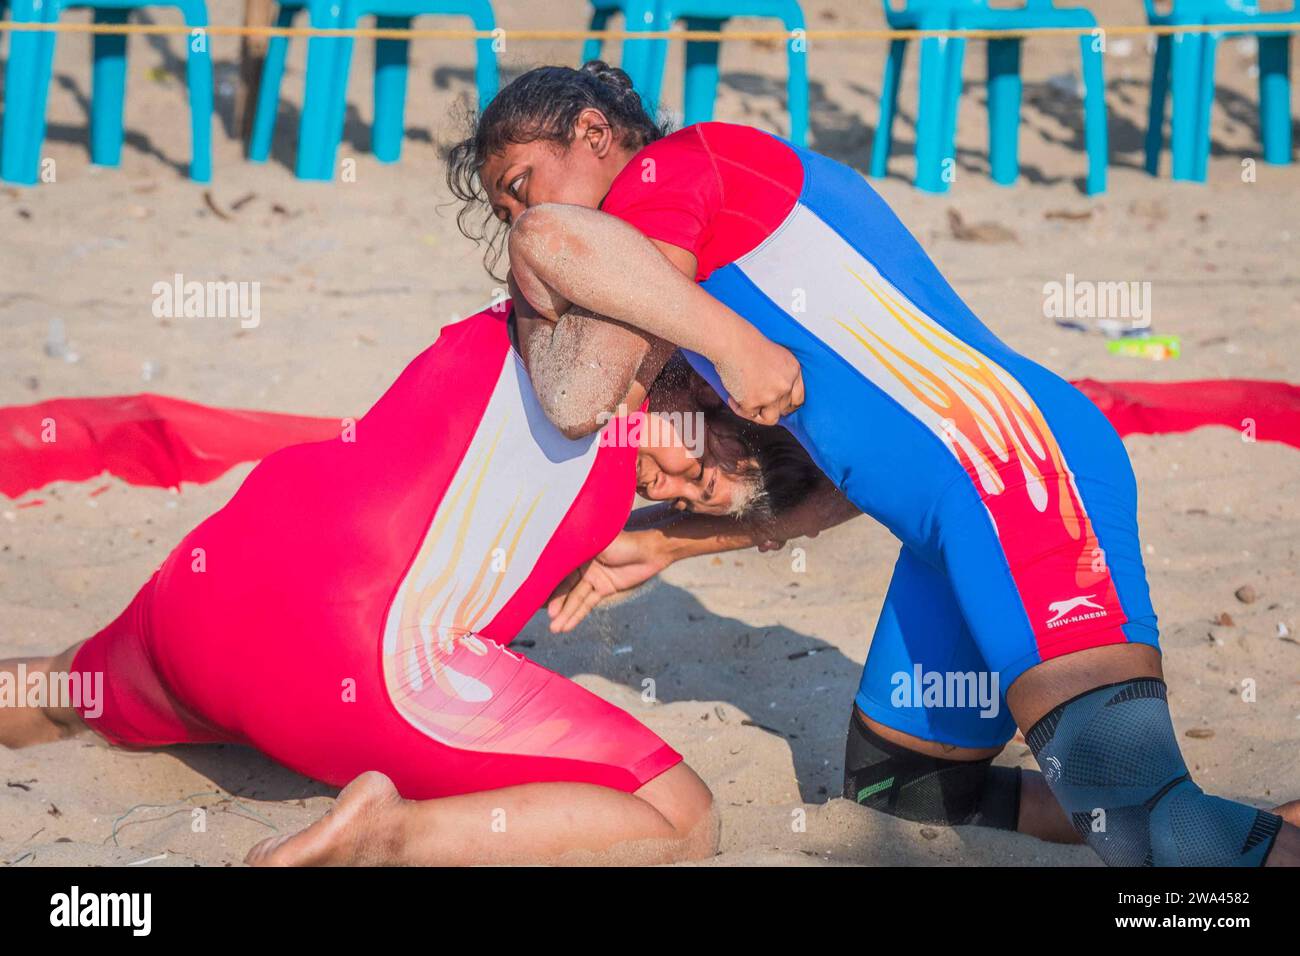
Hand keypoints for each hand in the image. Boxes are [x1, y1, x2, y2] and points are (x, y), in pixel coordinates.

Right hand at [546, 531, 670, 632]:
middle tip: (548, 619)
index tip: (535, 597)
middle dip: (557, 604)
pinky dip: (578, 615)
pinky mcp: (604, 589)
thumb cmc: (624, 542)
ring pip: (576, 599)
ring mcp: (593, 578)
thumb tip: (553, 550)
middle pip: (565, 587)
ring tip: (555, 630)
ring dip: (566, 614)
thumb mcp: (597, 543)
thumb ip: (576, 549)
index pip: (559, 570)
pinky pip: (588, 604)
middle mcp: (582, 565)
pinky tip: (567, 626)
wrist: (651, 551)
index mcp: (577, 550)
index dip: (548, 585)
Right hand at [717, 334, 804, 425]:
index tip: (777, 406)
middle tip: (756, 402)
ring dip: (756, 413)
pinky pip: (748, 414)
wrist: (731, 343)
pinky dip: (738, 408)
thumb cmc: (746, 344)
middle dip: (769, 408)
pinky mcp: (753, 402)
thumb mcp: (775, 357)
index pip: (798, 398)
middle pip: (783, 409)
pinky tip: (732, 397)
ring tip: (743, 401)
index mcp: (793, 371)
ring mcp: (771, 395)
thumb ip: (780, 375)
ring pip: (769, 418)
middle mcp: (785, 384)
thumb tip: (775, 396)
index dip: (787, 405)